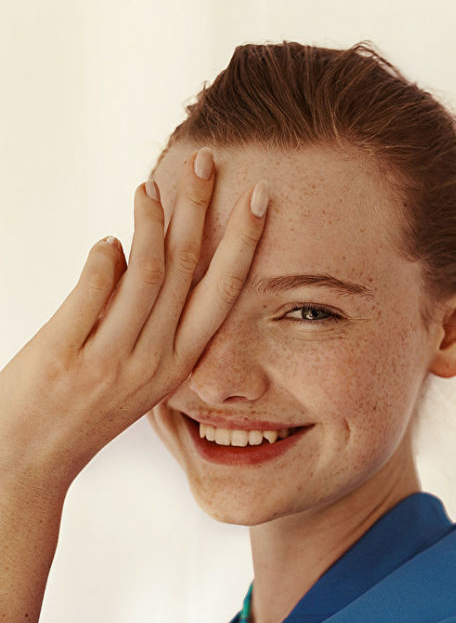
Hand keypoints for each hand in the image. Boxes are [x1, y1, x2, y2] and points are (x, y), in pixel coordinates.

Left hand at [0, 147, 268, 491]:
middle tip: (205, 162)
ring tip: (148, 189)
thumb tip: (145, 255)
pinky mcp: (66, 355)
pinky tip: (109, 242)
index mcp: (176, 365)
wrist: (30, 459)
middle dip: (200, 209)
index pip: (221, 293)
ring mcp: (110, 360)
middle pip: (187, 269)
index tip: (256, 200)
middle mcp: (152, 362)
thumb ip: (145, 322)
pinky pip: (94, 289)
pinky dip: (104, 257)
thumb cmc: (81, 411)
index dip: (241, 243)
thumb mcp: (133, 376)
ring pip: (146, 272)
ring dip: (150, 221)